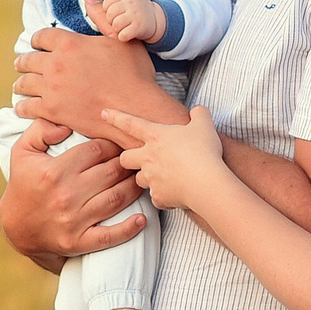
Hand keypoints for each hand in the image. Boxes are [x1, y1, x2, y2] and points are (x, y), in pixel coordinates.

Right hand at [0, 120, 144, 263]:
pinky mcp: (78, 242)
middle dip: (127, 163)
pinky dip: (129, 229)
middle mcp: (66, 196)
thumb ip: (41, 129)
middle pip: (111, 173)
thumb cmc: (24, 183)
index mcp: (54, 171)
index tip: (117, 144)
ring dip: (134, 188)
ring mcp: (73, 221)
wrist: (16, 226)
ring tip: (140, 179)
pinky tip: (142, 219)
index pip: (96, 150)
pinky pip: (109, 236)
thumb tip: (67, 126)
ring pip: (116, 199)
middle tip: (135, 159)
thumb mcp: (22, 150)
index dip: (111, 144)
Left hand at [15, 27, 176, 140]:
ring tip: (20, 86)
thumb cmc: (133, 74)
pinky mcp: (52, 110)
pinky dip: (23, 106)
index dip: (36, 39)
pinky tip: (22, 107)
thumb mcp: (121, 40)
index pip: (42, 36)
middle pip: (28, 60)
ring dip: (21, 83)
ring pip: (24, 83)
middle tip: (20, 65)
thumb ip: (102, 18)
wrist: (134, 109)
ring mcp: (52, 88)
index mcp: (70, 44)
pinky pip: (27, 107)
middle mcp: (56, 64)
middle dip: (23, 62)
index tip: (35, 43)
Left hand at [93, 0, 166, 45]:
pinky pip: (123, 35)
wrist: (157, 21)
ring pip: (115, 24)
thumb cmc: (134, 13)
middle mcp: (131, 4)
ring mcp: (136, 15)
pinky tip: (127, 35)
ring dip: (117, 30)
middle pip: (110, 14)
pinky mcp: (140, 27)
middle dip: (111, 21)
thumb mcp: (123, 4)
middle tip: (119, 23)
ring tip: (123, 28)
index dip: (107, 10)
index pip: (108, 1)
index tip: (115, 13)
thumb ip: (105, 4)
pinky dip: (123, 37)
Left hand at [103, 105, 229, 212]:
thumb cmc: (204, 151)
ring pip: (139, 179)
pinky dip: (164, 196)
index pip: (131, 124)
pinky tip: (177, 194)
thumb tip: (198, 111)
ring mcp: (151, 178)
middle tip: (138, 159)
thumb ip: (199, 114)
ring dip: (147, 178)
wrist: (206, 182)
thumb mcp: (204, 125)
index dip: (116, 117)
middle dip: (127, 159)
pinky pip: (157, 198)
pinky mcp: (159, 197)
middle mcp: (148, 157)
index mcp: (156, 137)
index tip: (103, 113)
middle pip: (124, 158)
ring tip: (162, 177)